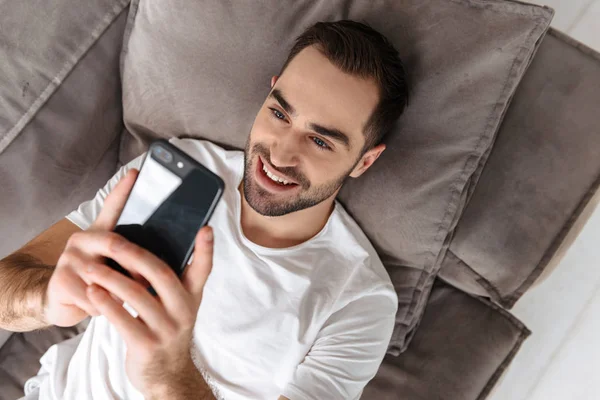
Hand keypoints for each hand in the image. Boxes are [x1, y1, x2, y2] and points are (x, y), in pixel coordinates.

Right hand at [43, 169, 138, 326]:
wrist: (63, 303)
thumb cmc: (99, 282)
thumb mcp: (116, 266)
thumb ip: (133, 257)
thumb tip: (167, 252)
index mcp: (100, 233)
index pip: (112, 207)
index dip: (123, 190)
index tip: (135, 172)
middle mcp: (83, 239)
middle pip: (114, 243)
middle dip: (136, 263)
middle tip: (151, 279)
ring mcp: (69, 258)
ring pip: (105, 276)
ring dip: (120, 293)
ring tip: (125, 299)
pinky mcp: (60, 281)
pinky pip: (94, 297)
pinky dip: (105, 307)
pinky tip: (103, 309)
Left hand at [83, 208, 214, 394]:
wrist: (167, 374)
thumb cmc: (167, 330)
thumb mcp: (179, 306)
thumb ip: (174, 281)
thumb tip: (151, 248)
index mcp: (192, 296)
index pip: (203, 269)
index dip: (206, 249)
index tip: (206, 228)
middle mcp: (183, 310)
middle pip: (160, 275)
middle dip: (133, 256)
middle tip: (111, 241)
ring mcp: (166, 329)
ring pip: (136, 296)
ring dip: (110, 279)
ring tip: (90, 267)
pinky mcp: (146, 345)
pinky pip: (123, 319)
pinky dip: (105, 303)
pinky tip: (92, 292)